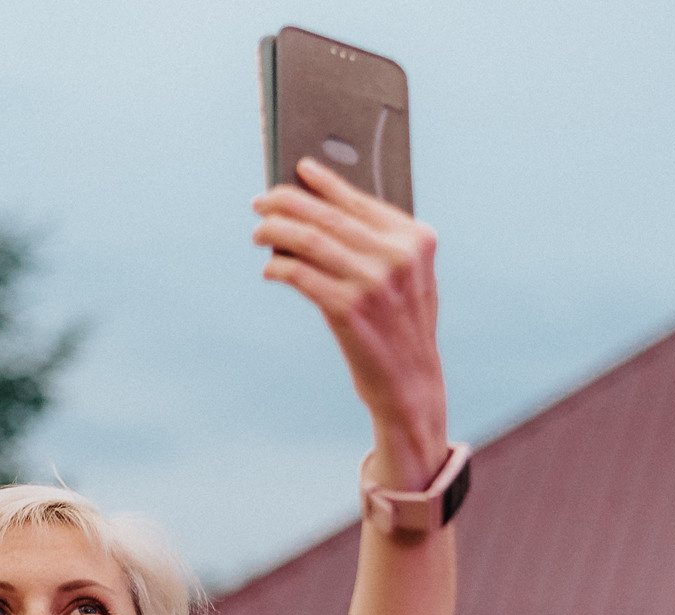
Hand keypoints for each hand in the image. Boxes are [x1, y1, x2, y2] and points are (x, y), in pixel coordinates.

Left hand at [253, 157, 446, 485]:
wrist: (411, 383)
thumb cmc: (400, 325)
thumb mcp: (405, 277)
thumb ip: (377, 242)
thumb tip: (318, 208)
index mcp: (416, 239)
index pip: (359, 200)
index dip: (324, 182)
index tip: (298, 170)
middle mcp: (397, 255)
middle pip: (328, 215)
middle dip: (287, 202)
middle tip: (261, 201)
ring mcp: (372, 282)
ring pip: (308, 239)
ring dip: (275, 231)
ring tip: (258, 232)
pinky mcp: (347, 308)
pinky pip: (299, 274)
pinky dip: (279, 267)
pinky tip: (271, 269)